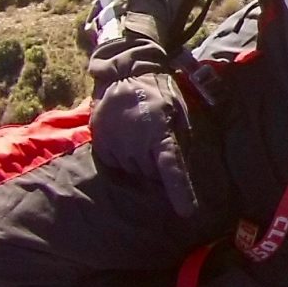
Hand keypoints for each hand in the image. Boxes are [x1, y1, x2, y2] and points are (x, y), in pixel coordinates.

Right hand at [91, 72, 199, 217]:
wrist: (124, 74)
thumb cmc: (159, 94)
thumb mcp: (180, 114)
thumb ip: (182, 142)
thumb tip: (180, 170)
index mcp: (160, 133)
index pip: (172, 168)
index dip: (180, 191)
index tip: (187, 212)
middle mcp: (136, 142)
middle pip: (151, 175)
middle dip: (157, 166)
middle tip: (157, 141)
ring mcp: (115, 144)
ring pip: (133, 172)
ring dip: (141, 162)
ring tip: (142, 136)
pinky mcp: (100, 144)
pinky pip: (116, 165)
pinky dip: (124, 158)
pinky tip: (127, 137)